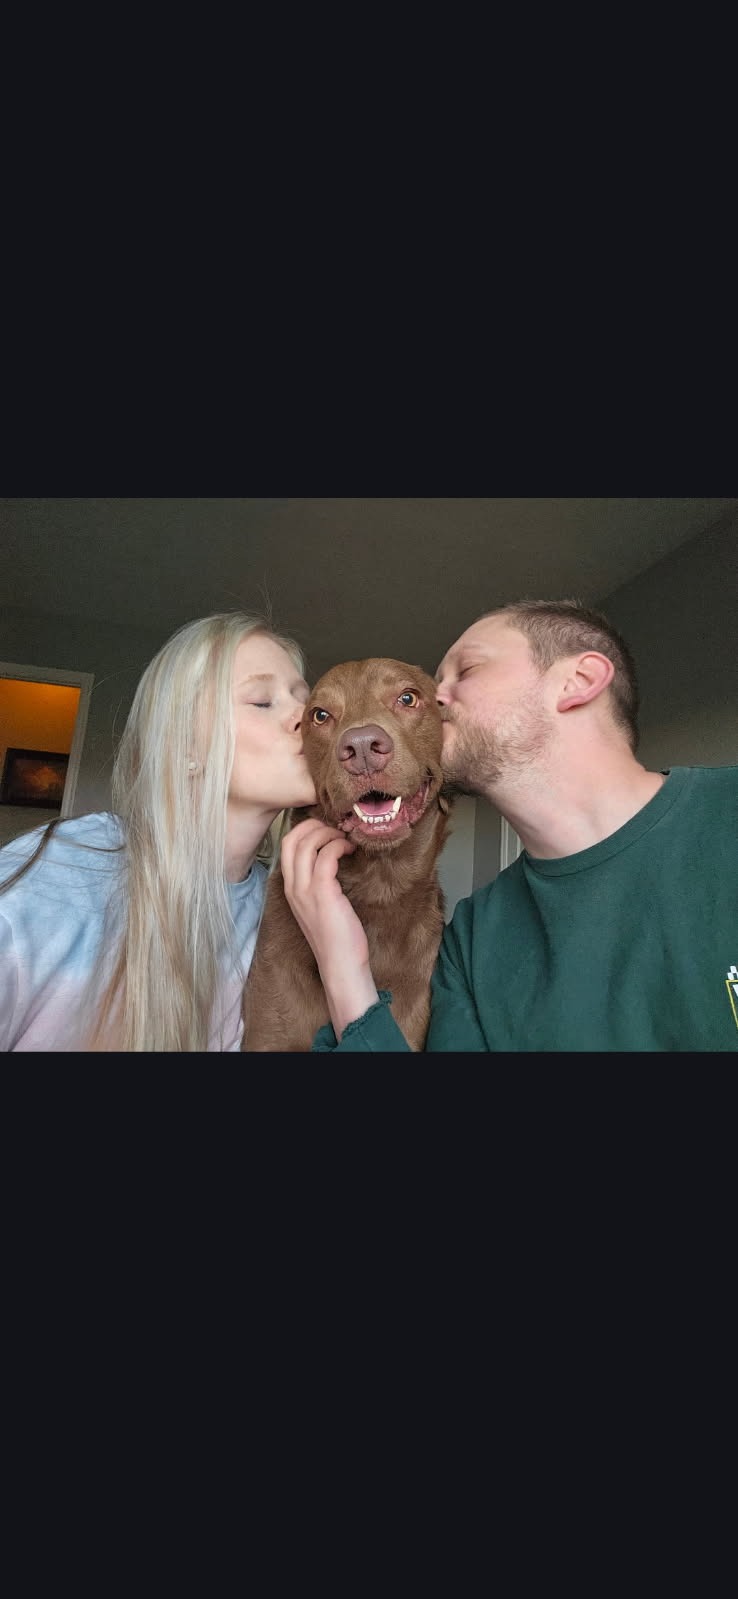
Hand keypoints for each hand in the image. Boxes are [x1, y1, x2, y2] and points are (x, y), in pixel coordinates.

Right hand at [280, 818, 379, 1035]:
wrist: (340, 963)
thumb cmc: (336, 936)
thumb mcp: (320, 905)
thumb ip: (319, 883)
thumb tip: (331, 857)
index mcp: (290, 888)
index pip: (286, 845)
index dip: (304, 829)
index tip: (326, 829)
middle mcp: (292, 886)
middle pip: (292, 839)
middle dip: (314, 825)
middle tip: (336, 828)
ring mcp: (305, 889)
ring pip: (307, 843)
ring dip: (328, 833)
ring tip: (345, 838)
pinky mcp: (323, 892)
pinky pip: (326, 856)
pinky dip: (338, 846)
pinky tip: (349, 850)